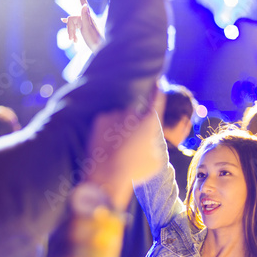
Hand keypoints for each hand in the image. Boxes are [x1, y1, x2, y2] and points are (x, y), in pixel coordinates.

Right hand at [61, 0, 103, 51]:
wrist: (99, 50)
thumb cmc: (94, 40)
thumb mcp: (88, 28)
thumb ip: (85, 17)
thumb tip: (84, 5)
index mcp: (87, 17)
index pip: (83, 4)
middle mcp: (86, 19)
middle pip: (72, 19)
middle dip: (69, 29)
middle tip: (71, 39)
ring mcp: (84, 24)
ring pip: (72, 24)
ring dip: (70, 32)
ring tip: (73, 41)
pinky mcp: (83, 29)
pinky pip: (73, 25)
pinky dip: (69, 25)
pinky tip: (63, 21)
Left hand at [85, 85, 166, 209]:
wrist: (106, 176)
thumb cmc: (135, 171)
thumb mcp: (156, 162)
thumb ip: (156, 146)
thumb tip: (151, 141)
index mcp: (149, 121)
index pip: (156, 99)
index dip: (157, 91)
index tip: (157, 81)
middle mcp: (133, 113)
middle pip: (134, 113)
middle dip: (133, 124)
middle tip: (129, 144)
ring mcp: (115, 114)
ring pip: (119, 117)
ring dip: (119, 127)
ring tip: (116, 148)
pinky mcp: (100, 119)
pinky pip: (106, 121)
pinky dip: (106, 130)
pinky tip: (107, 145)